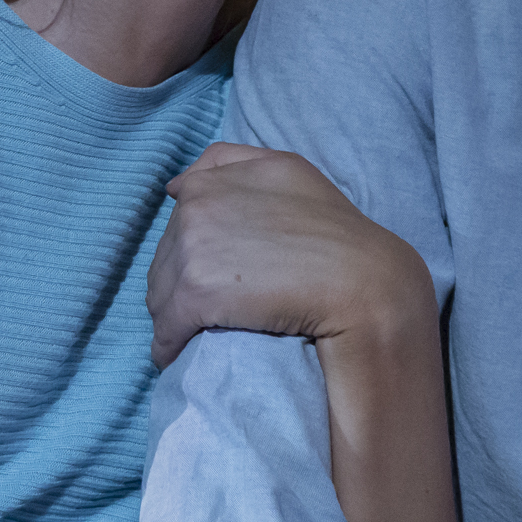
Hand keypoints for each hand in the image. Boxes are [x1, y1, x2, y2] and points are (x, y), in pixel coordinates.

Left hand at [147, 142, 434, 368]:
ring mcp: (193, 247)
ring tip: (190, 331)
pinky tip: (175, 356)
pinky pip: (166, 326)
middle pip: (166, 251)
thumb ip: (233, 165)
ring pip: (160, 288)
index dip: (194, 239)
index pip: (183, 204)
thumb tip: (175, 187)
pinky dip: (167, 344)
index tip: (211, 263)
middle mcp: (200, 203)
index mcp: (221, 175)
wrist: (361, 283)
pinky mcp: (195, 293)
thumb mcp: (290, 173)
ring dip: (170, 311)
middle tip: (204, 306)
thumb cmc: (338, 234)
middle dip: (178, 277)